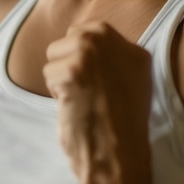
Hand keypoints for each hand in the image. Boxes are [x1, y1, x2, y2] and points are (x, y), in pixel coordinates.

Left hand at [43, 21, 151, 183]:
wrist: (120, 153)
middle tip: (86, 89)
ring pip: (54, 55)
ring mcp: (90, 53)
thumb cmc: (122, 121)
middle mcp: (110, 42)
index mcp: (130, 45)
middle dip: (69, 63)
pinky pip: (49, 74)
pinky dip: (56, 93)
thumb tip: (89, 36)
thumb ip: (116, 53)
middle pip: (68, 39)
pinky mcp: (72, 70)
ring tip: (82, 98)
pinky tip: (74, 105)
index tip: (90, 77)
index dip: (80, 54)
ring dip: (61, 78)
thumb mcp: (135, 78)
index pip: (87, 31)